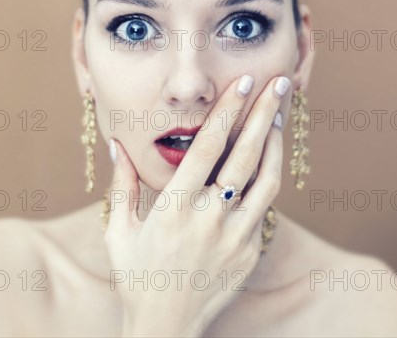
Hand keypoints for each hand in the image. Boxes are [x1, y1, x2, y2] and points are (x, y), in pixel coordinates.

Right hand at [105, 74, 290, 336]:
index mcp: (176, 206)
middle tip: (278, 83)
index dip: (228, 111)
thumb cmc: (137, 276)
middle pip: (245, 154)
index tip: (243, 84)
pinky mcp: (250, 251)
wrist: (166, 328)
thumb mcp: (119, 231)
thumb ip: (122, 185)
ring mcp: (236, 235)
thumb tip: (117, 145)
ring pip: (266, 178)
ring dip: (275, 142)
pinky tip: (269, 158)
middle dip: (264, 113)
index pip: (208, 146)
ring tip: (280, 113)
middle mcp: (210, 216)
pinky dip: (268, 176)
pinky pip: (264, 206)